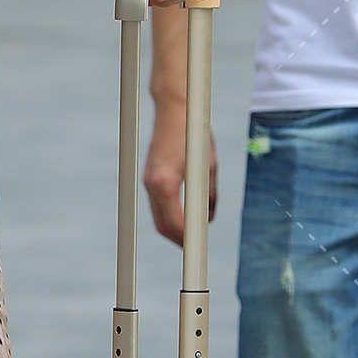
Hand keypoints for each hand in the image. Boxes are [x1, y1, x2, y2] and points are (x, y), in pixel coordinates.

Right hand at [144, 113, 218, 247]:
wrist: (175, 109)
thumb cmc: (194, 134)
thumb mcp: (209, 166)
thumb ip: (208, 194)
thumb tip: (208, 217)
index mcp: (166, 183)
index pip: (175, 224)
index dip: (187, 240)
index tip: (198, 248)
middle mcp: (152, 184)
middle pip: (162, 225)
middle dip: (178, 239)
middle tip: (196, 246)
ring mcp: (149, 180)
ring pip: (158, 216)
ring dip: (174, 228)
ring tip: (193, 234)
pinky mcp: (150, 176)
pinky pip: (158, 204)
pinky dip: (170, 214)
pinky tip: (185, 215)